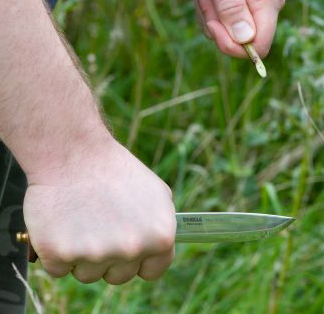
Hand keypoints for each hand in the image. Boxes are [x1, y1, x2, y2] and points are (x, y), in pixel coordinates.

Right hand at [23, 139, 175, 284]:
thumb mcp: (157, 193)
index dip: (140, 261)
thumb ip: (161, 225)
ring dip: (83, 256)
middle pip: (118, 276)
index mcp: (160, 237)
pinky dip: (56, 252)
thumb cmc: (116, 170)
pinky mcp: (58, 253)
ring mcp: (94, 254)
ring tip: (81, 221)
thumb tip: (161, 247)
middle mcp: (131, 249)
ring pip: (87, 274)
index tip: (130, 252)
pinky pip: (58, 269)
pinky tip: (62, 224)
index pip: (153, 271)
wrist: (74, 153)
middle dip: (110, 258)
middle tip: (100, 227)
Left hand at [183, 0, 284, 57]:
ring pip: (227, 33)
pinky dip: (207, 7)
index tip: (212, 24)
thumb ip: (230, 6)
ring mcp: (254, 6)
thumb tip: (244, 41)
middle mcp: (266, 6)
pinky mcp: (242, 5)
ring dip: (207, 12)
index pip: (259, 45)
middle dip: (214, 22)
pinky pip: (222, 22)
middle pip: (240, 41)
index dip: (233, 45)